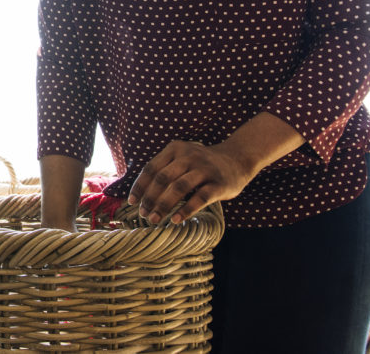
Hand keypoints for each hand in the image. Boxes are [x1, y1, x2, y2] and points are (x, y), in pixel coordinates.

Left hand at [128, 139, 254, 223]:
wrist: (237, 159)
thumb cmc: (201, 164)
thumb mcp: (181, 158)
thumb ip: (164, 169)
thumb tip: (140, 193)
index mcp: (175, 149)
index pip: (151, 168)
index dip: (140, 186)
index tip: (132, 202)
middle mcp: (189, 156)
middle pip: (163, 179)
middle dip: (150, 198)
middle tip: (143, 214)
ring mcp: (205, 169)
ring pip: (179, 188)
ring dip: (164, 206)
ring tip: (155, 219)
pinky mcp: (219, 184)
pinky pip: (200, 198)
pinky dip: (186, 210)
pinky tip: (176, 220)